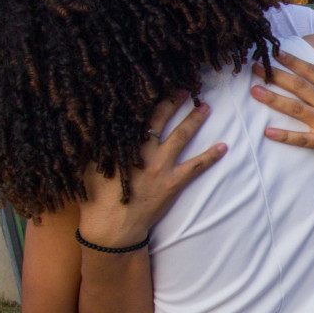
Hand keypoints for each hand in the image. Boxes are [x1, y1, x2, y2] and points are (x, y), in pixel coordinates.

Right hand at [77, 95, 222, 248]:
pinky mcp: (172, 183)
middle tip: (183, 89)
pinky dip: (210, 156)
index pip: (137, 115)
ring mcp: (160, 167)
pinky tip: (223, 146)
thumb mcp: (89, 165)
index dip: (148, 99)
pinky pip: (196, 167)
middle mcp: (143, 151)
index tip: (155, 85)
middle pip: (161, 119)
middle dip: (173, 101)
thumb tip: (92, 124)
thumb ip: (94, 144)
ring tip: (205, 106)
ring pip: (181, 136)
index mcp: (123, 144)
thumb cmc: (96, 197)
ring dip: (194, 120)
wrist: (111, 226)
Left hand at [254, 48, 313, 178]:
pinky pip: (303, 140)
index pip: (313, 72)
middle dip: (277, 75)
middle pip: (300, 87)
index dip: (293, 61)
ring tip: (255, 92)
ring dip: (275, 100)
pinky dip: (285, 136)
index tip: (275, 52)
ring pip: (297, 109)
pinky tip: (268, 131)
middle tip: (255, 67)